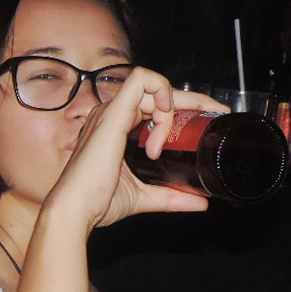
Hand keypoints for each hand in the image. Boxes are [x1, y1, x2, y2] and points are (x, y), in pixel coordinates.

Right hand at [45, 70, 226, 230]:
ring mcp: (111, 111)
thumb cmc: (96, 203)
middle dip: (192, 99)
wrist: (75, 210)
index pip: (153, 105)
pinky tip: (163, 122)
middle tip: (215, 112)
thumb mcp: (143, 197)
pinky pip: (142, 81)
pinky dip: (162, 94)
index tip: (206, 120)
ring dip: (172, 107)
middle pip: (158, 91)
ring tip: (167, 141)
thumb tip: (200, 202)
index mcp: (115, 129)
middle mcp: (111, 115)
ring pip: (152, 84)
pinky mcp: (114, 113)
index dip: (182, 107)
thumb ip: (171, 197)